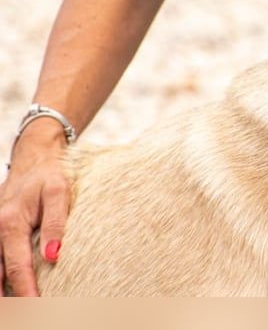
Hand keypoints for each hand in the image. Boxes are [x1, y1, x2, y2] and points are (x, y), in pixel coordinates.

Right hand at [0, 119, 70, 295]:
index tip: (35, 308)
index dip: (26, 291)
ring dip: (1, 289)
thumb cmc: (50, 174)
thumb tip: (53, 256)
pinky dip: (0, 275)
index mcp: (10, 222)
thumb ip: (55, 223)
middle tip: (21, 316)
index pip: (17, 267)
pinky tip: (7, 288)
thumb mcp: (59, 192)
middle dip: (7, 298)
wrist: (35, 157)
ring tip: (14, 310)